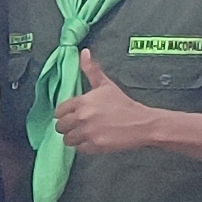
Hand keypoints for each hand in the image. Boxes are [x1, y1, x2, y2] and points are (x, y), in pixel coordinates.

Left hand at [52, 49, 170, 154]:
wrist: (142, 123)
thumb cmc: (123, 104)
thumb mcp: (106, 85)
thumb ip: (91, 70)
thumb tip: (84, 53)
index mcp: (82, 102)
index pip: (58, 111)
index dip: (65, 113)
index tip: (73, 114)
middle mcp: (82, 117)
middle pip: (60, 126)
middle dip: (68, 126)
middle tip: (79, 125)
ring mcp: (88, 132)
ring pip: (67, 139)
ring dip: (74, 137)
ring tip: (86, 133)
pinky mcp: (94, 145)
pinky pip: (79, 148)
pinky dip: (84, 146)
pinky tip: (93, 140)